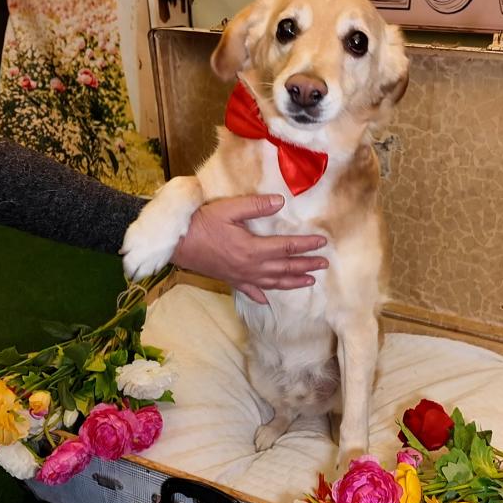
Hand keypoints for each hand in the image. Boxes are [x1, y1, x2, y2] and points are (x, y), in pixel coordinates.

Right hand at [171, 194, 328, 303]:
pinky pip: (251, 291)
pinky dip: (262, 297)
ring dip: (294, 282)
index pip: (287, 247)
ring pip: (274, 283)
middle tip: (324, 264)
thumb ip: (256, 206)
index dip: (307, 245)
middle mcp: (252, 267)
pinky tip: (268, 301)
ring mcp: (242, 276)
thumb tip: (281, 202)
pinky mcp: (231, 280)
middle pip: (286, 268)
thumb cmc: (202, 223)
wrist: (178, 244)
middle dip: (307, 266)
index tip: (323, 242)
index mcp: (254, 249)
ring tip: (309, 281)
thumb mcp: (229, 209)